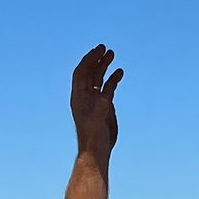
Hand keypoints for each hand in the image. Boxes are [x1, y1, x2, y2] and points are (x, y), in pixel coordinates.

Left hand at [69, 44, 122, 160]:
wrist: (96, 150)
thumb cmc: (93, 136)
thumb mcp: (97, 119)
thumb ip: (100, 106)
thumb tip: (106, 96)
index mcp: (79, 97)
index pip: (81, 73)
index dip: (88, 60)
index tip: (97, 50)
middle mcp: (85, 96)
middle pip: (89, 72)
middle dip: (96, 59)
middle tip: (104, 48)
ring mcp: (95, 100)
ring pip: (98, 78)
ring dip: (104, 66)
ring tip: (111, 53)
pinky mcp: (104, 106)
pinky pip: (108, 88)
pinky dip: (113, 78)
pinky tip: (120, 71)